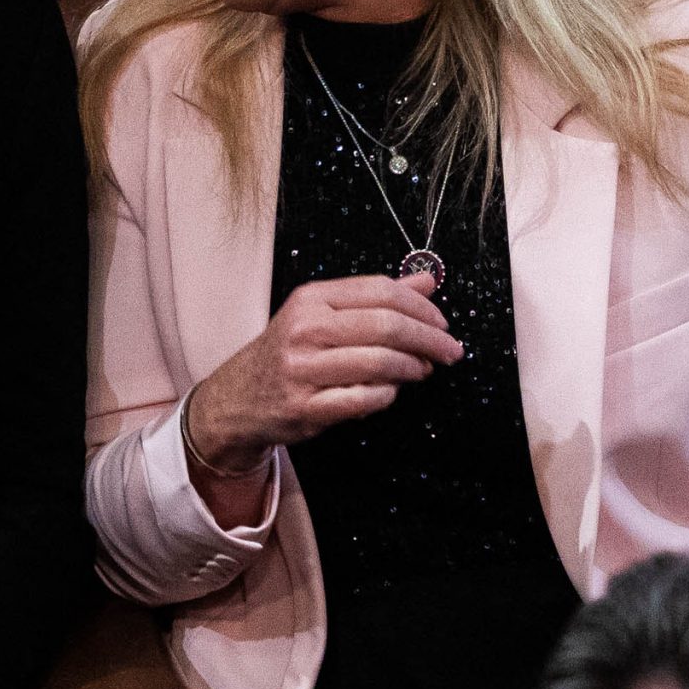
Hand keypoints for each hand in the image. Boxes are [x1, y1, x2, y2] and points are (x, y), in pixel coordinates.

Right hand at [187, 272, 460, 477]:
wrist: (238, 398)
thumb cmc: (289, 352)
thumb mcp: (323, 315)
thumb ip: (376, 297)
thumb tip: (427, 281)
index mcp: (311, 299)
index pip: (381, 291)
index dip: (422, 308)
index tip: (442, 324)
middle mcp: (304, 329)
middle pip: (386, 326)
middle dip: (429, 339)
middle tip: (450, 350)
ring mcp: (303, 370)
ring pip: (380, 363)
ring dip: (413, 368)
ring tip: (423, 370)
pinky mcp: (305, 407)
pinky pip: (364, 399)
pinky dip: (387, 395)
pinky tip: (391, 391)